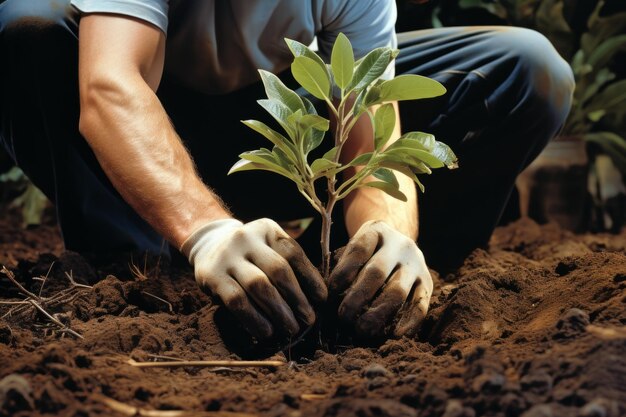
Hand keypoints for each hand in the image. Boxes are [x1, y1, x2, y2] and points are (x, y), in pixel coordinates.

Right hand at [181, 218, 326, 339]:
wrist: (208, 244)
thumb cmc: (250, 255)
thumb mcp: (268, 249)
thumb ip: (289, 266)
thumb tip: (316, 301)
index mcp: (267, 229)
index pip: (293, 253)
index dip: (310, 277)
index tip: (322, 299)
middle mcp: (246, 238)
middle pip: (278, 270)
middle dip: (297, 298)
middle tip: (309, 320)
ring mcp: (226, 255)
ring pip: (258, 286)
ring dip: (278, 312)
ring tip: (291, 329)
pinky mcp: (211, 275)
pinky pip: (237, 301)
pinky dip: (254, 319)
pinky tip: (266, 332)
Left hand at [329, 220, 432, 337]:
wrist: (398, 241)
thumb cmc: (368, 251)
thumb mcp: (355, 246)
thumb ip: (343, 265)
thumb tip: (327, 297)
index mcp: (377, 231)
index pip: (359, 250)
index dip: (343, 272)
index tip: (330, 292)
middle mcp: (400, 245)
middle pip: (377, 272)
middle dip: (357, 298)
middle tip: (342, 317)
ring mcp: (417, 263)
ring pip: (398, 291)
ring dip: (378, 313)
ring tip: (361, 329)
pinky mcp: (428, 282)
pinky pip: (421, 305)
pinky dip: (409, 323)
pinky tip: (395, 335)